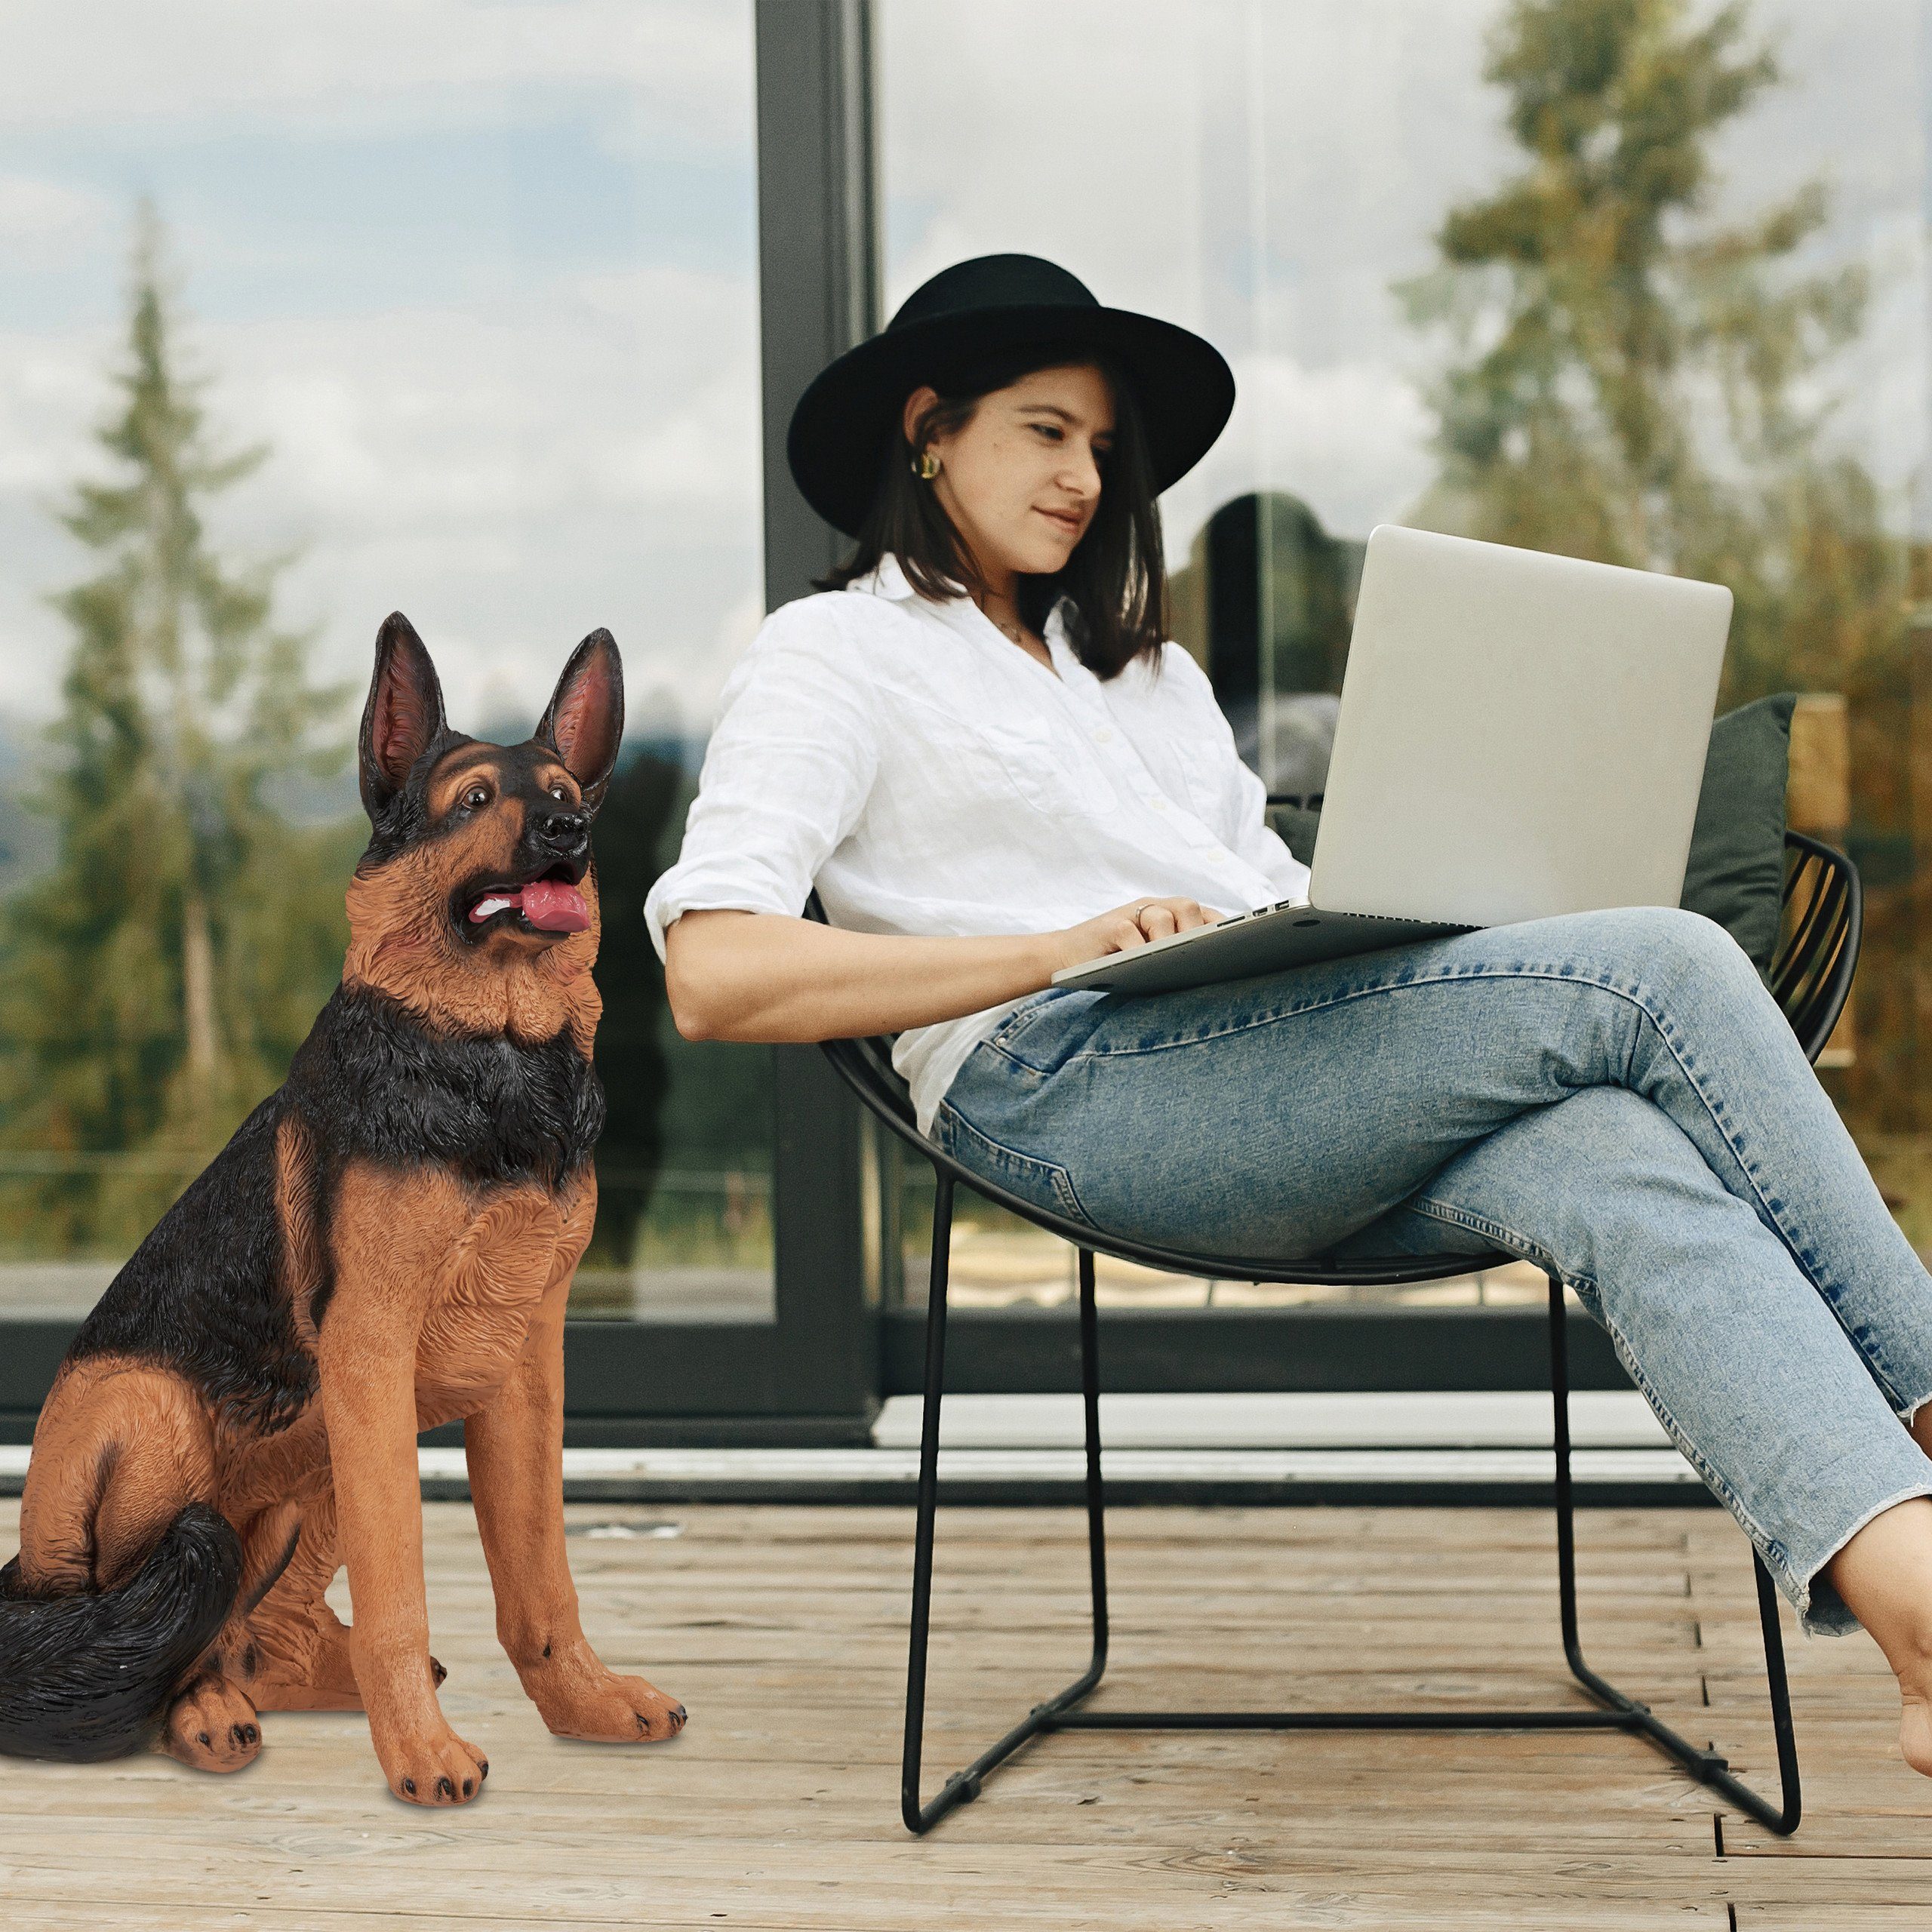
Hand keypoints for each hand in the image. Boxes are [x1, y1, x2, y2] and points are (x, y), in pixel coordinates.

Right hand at [1043, 896, 1226, 978]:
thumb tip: (1216, 972)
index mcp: (1167, 915)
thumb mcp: (1149, 959)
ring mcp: (1128, 914)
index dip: (1224, 928)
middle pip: (1187, 906)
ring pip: (1162, 915)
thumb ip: (1176, 957)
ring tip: (1177, 963)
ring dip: (1171, 941)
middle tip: (1207, 956)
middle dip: (1200, 931)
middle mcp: (1150, 908)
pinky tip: (1144, 966)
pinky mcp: (1108, 926)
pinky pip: (1130, 933)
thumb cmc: (1112, 964)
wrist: (1062, 958)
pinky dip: (1140, 950)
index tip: (1241, 946)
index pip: (1203, 914)